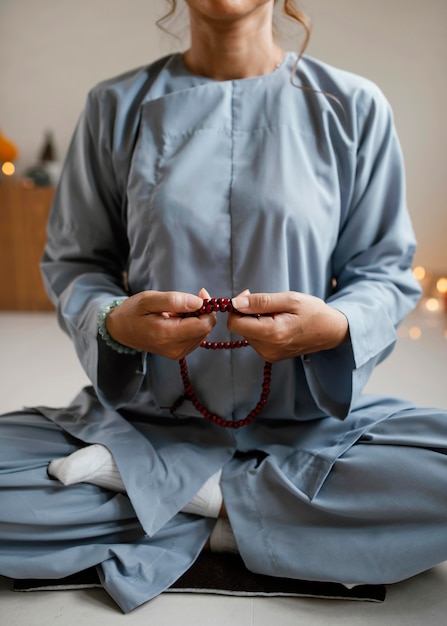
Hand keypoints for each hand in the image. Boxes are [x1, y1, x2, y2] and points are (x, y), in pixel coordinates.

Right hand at [105, 288, 215, 358]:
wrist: (120, 330)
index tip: (200, 294)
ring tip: (178, 310)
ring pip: (203, 333)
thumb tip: (199, 302)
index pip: (203, 325)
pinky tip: (179, 319)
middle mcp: (174, 348)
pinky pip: (196, 337)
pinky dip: (192, 325)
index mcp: (167, 335)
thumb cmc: (132, 312)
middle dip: (203, 312)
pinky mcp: (178, 353)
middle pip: (205, 329)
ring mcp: (177, 353)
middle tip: (189, 299)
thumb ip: (174, 300)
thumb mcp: (149, 299)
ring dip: (197, 318)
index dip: (207, 308)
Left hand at [228, 291, 348, 362]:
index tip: (248, 296)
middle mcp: (268, 349)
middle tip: (267, 303)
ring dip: (254, 320)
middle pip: (240, 328)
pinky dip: (260, 328)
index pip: (235, 324)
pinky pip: (255, 339)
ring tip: (275, 314)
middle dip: (246, 313)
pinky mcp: (271, 356)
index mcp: (272, 333)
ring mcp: (269, 355)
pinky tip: (275, 323)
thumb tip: (236, 303)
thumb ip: (261, 301)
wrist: (331, 331)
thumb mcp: (290, 299)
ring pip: (246, 333)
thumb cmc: (313, 312)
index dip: (236, 307)